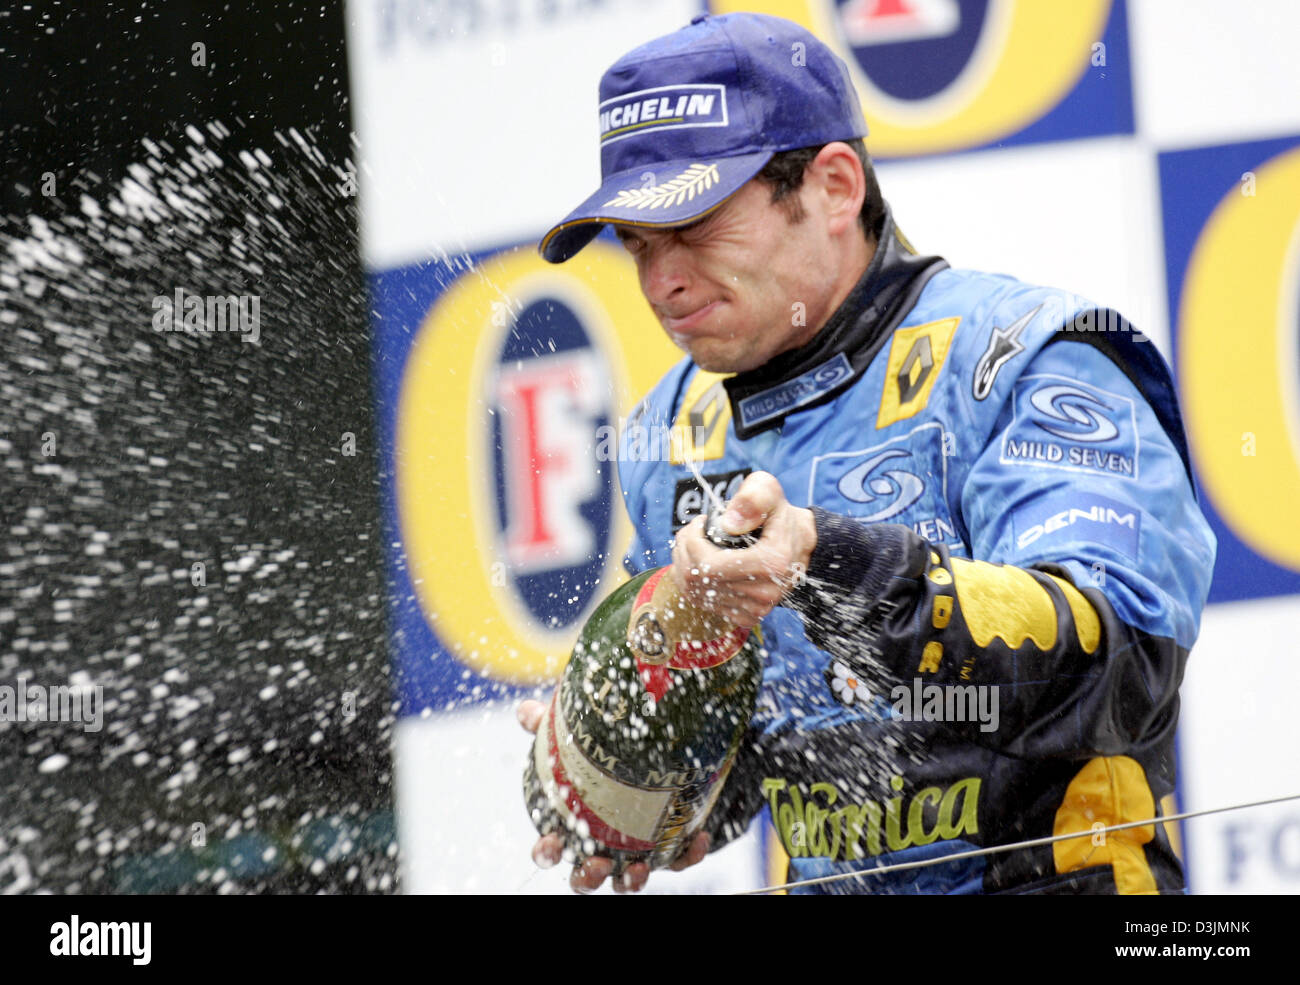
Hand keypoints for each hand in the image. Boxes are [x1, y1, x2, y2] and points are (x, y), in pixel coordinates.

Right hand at [517, 698, 709, 892]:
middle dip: (590, 876)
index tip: (550, 842)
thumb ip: (549, 724)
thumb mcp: (576, 734)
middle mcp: (604, 846)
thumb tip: (526, 712)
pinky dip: (688, 853)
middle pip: (588, 876)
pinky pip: (679, 859)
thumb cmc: (603, 753)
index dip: (547, 851)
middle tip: (598, 864)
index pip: (552, 848)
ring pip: (629, 879)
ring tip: (639, 867)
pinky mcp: (671, 849)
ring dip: (632, 880)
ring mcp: (637, 850)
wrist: (656, 754)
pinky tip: (697, 838)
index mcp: (576, 825)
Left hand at [671, 471, 816, 628]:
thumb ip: (752, 498)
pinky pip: (702, 603)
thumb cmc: (777, 515)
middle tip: (691, 531)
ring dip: (684, 564)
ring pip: (694, 593)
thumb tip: (729, 524)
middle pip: (696, 580)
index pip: (708, 565)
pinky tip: (700, 564)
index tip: (701, 522)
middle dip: (684, 550)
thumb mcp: (768, 492)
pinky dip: (692, 582)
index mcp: (772, 562)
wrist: (796, 544)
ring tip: (693, 544)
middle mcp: (765, 592)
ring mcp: (755, 609)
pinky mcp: (746, 616)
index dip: (692, 541)